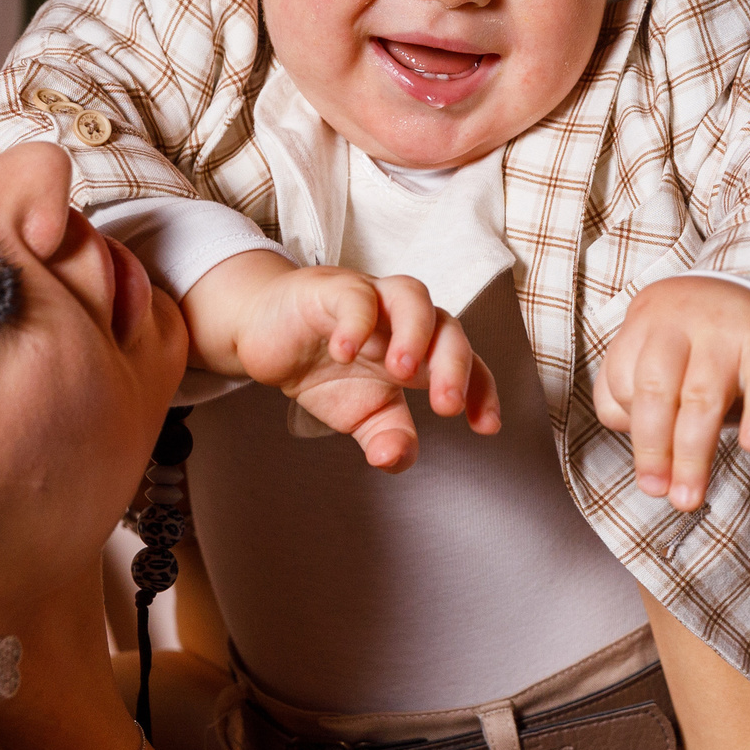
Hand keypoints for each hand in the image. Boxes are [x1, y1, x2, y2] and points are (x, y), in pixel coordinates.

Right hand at [186, 253, 498, 472]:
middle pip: (448, 327)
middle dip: (454, 366)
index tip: (485, 427)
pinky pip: (354, 295)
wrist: (264, 335)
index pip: (467, 362)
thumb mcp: (358, 414)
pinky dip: (355, 322)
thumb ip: (386, 437)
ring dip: (415, 334)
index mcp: (420, 351)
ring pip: (412, 297)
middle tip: (445, 407)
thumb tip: (395, 460)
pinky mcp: (331, 289)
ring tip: (401, 372)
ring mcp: (371, 299)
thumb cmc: (322, 366)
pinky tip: (345, 353)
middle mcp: (403, 320)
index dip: (481, 390)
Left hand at [594, 276, 749, 510]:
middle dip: (654, 449)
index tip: (650, 469)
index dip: (633, 429)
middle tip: (659, 493)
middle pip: (657, 391)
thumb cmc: (688, 342)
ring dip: (693, 453)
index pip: (622, 383)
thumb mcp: (651, 352)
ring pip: (703, 397)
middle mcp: (679, 322)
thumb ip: (630, 396)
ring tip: (689, 497)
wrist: (749, 294)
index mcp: (643, 323)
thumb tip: (645, 457)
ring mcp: (725, 330)